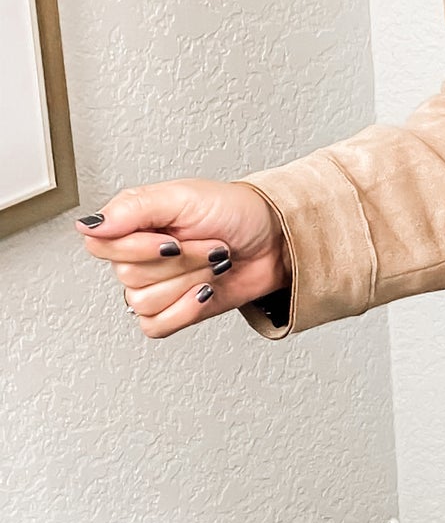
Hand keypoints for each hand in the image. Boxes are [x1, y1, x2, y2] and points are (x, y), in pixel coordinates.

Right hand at [74, 179, 289, 338]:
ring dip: (189, 281)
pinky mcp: (174, 312)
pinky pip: (155, 326)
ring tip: (212, 264)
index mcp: (133, 225)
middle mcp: (139, 256)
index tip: (171, 237)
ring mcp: (156, 286)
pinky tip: (204, 292)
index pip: (101, 247)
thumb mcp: (183, 196)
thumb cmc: (234, 212)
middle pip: (129, 276)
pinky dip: (184, 311)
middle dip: (181, 261)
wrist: (275, 242)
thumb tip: (90, 226)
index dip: (138, 247)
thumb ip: (132, 208)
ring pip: (143, 302)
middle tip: (208, 245)